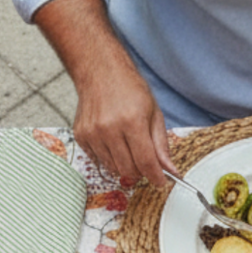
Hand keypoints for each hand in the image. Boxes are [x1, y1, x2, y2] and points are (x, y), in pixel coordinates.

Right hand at [73, 57, 174, 188]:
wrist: (100, 71)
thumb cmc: (129, 88)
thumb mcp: (153, 112)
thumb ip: (161, 144)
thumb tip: (170, 170)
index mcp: (132, 120)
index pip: (145, 162)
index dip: (155, 176)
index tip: (161, 182)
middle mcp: (110, 129)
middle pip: (128, 170)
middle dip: (140, 170)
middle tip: (144, 159)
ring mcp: (93, 134)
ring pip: (113, 168)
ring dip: (124, 163)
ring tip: (127, 144)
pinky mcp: (82, 137)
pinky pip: (99, 161)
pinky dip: (109, 156)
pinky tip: (111, 139)